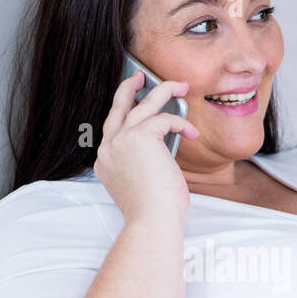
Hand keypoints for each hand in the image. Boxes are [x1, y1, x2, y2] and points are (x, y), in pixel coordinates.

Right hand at [96, 69, 198, 226]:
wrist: (152, 221)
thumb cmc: (153, 210)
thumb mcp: (141, 181)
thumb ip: (141, 159)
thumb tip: (160, 141)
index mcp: (105, 161)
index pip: (112, 129)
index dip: (125, 115)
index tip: (135, 105)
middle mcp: (108, 148)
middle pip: (118, 108)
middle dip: (129, 89)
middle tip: (139, 76)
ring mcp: (121, 140)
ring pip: (142, 104)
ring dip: (163, 91)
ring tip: (180, 86)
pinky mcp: (140, 137)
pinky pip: (164, 119)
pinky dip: (181, 123)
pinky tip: (192, 132)